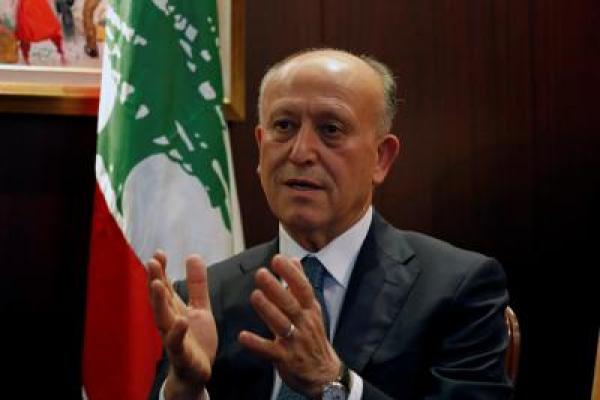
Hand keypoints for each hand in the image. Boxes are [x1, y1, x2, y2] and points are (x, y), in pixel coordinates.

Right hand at [147, 250, 217, 398]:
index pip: (165, 287)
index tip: (158, 253)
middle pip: (159, 299)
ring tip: (158, 284)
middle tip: (151, 262)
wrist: (197, 373)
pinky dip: (177, 333)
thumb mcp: (199, 308)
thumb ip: (197, 285)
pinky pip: (177, 344)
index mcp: (173, 309)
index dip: (160, 271)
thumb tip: (192, 255)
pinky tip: (181, 321)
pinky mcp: (182, 355)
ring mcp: (173, 338)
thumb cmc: (195, 339)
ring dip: (159, 302)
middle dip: (155, 280)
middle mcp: (169, 321)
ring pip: (162, 319)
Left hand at [238, 255, 340, 397]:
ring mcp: (295, 341)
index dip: (291, 274)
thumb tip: (294, 260)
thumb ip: (300, 285)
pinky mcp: (285, 359)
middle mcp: (304, 324)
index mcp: (310, 310)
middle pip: (290, 304)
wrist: (323, 374)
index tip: (278, 259)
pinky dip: (256, 344)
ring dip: (268, 310)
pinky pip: (269, 351)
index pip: (303, 288)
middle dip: (276, 288)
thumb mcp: (312, 309)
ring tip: (255, 295)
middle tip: (261, 273)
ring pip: (281, 324)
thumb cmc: (313, 337)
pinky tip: (243, 336)